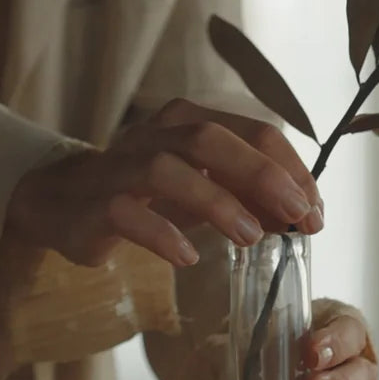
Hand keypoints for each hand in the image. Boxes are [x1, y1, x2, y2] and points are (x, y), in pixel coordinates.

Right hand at [7, 99, 323, 267]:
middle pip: (212, 139)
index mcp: (190, 121)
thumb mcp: (202, 189)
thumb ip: (247, 196)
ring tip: (250, 238)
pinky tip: (187, 258)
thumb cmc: (144, 194)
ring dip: (217, 203)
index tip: (315, 212)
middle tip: (298, 215)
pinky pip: (128, 213)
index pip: (253, 130)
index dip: (291, 169)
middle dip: (262, 176)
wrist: (63, 202)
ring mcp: (122, 167)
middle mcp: (156, 134)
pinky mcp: (96, 204)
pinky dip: (162, 234)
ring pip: (169, 169)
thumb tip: (302, 214)